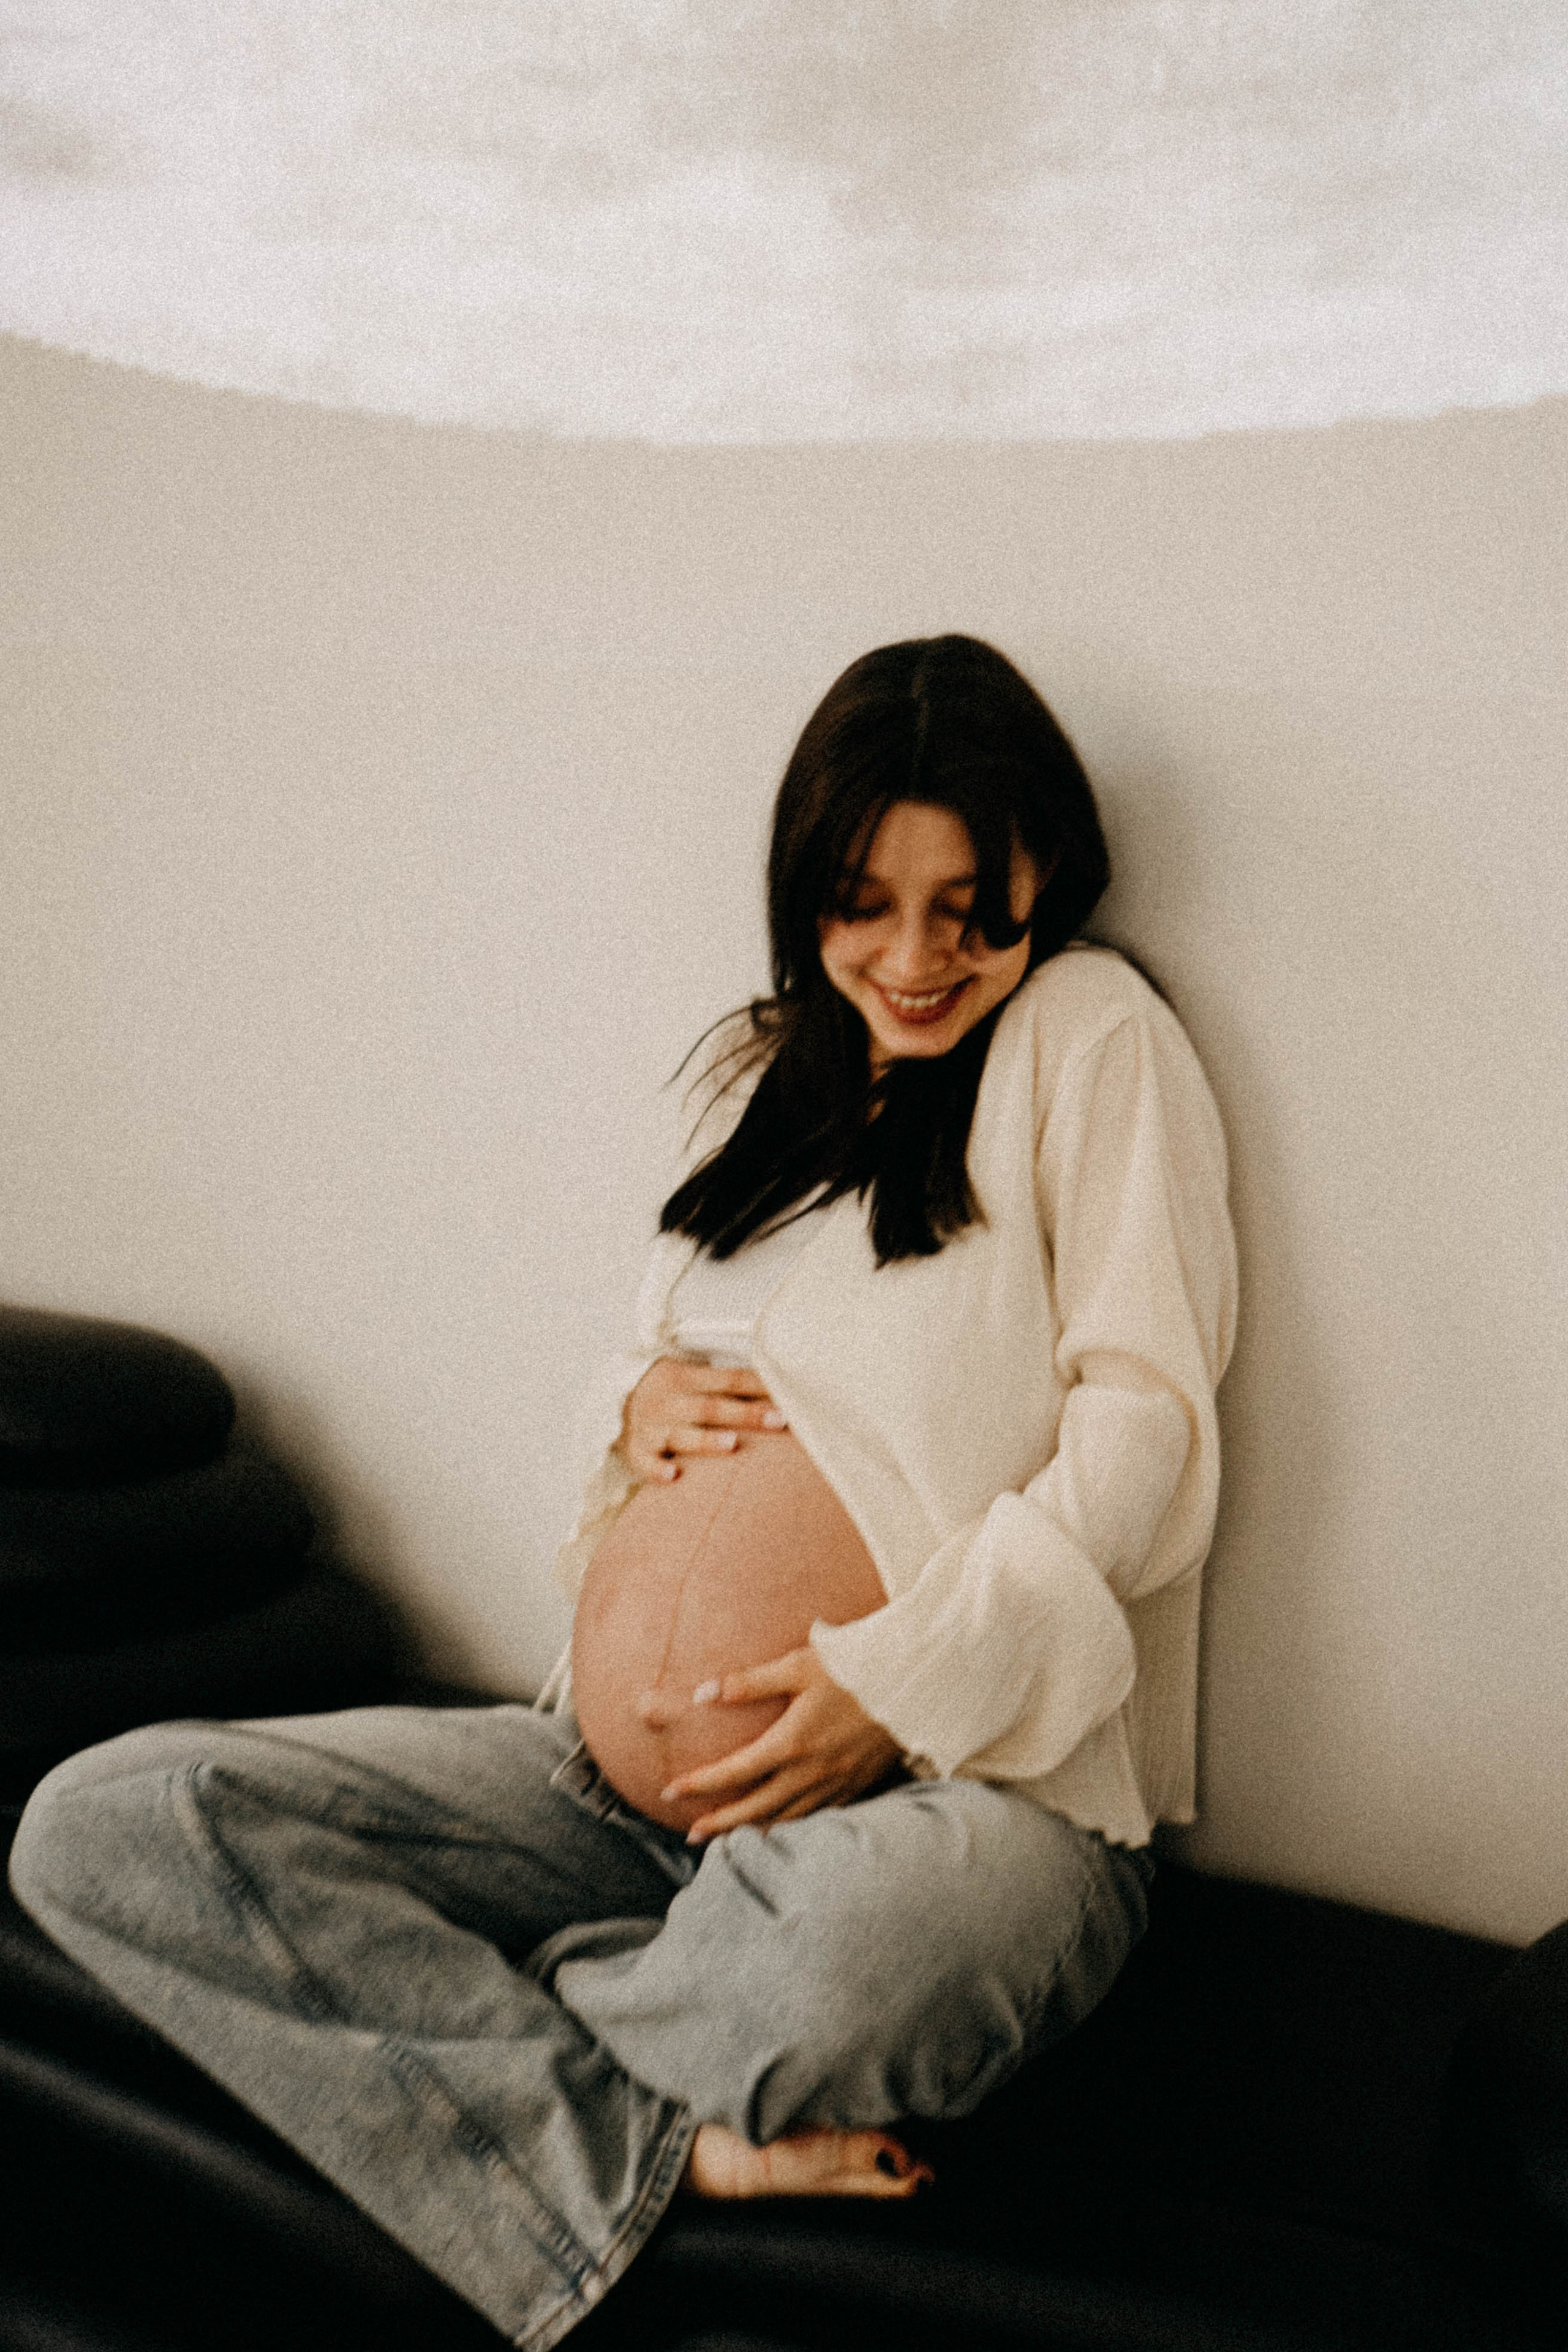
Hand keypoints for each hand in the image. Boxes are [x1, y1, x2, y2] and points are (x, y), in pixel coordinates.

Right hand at [617, 1357, 785, 1482]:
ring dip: (706, 1439)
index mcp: (685, 1376)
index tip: (789, 1394)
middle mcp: (668, 1400)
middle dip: (745, 1414)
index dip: (759, 1386)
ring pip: (680, 1433)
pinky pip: (645, 1461)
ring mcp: (651, 1426)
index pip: (729, 1379)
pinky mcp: (637, 1451)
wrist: (615, 1404)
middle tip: (779, 1421)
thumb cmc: (671, 1394)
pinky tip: (673, 1476)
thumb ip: (727, 1386)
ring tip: (732, 1444)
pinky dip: (657, 1469)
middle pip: (711, 1407)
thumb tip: (779, 1390)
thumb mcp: (692, 1378)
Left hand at [659, 1647, 901, 1841]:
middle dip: (721, 1824)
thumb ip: (749, 1682)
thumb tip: (702, 1693)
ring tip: (727, 1844)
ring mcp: (836, 1784)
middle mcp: (812, 1772)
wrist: (913, 1682)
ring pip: (787, 1821)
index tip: (670, 1791)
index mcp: (793, 1741)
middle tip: (691, 1836)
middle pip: (756, 1809)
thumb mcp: (798, 1665)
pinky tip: (780, 1830)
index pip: (736, 1771)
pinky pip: (817, 1819)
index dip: (701, 1784)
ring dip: (753, 1833)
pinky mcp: (856, 1787)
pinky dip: (792, 1829)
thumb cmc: (853, 1667)